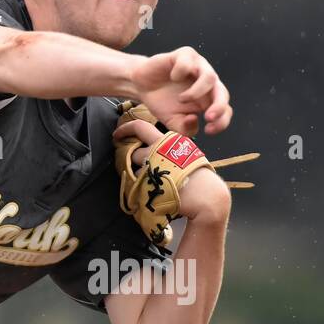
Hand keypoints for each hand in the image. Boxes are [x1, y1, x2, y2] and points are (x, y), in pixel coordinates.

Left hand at [113, 119, 231, 221]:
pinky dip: (143, 188)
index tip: (116, 133)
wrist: (207, 196)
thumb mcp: (186, 154)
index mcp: (167, 141)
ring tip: (153, 183)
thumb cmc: (201, 177)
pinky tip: (154, 192)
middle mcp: (157, 151)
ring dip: (141, 175)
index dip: (126, 128)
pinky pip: (139, 185)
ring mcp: (152, 167)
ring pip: (136, 169)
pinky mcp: (149, 184)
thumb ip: (170, 151)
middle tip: (132, 163)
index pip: (140, 127)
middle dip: (131, 159)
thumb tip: (157, 151)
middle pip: (134, 151)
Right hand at [129, 46, 231, 135]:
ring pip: (210, 76)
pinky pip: (188, 63)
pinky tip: (172, 78)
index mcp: (208, 99)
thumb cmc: (161, 101)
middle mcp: (207, 82)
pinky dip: (180, 73)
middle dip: (219, 107)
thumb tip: (194, 120)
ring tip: (182, 99)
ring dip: (197, 92)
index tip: (208, 130)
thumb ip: (184, 128)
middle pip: (223, 93)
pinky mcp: (184, 55)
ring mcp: (197, 66)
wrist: (141, 85)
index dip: (222, 122)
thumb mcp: (172, 121)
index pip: (225, 110)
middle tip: (208, 118)